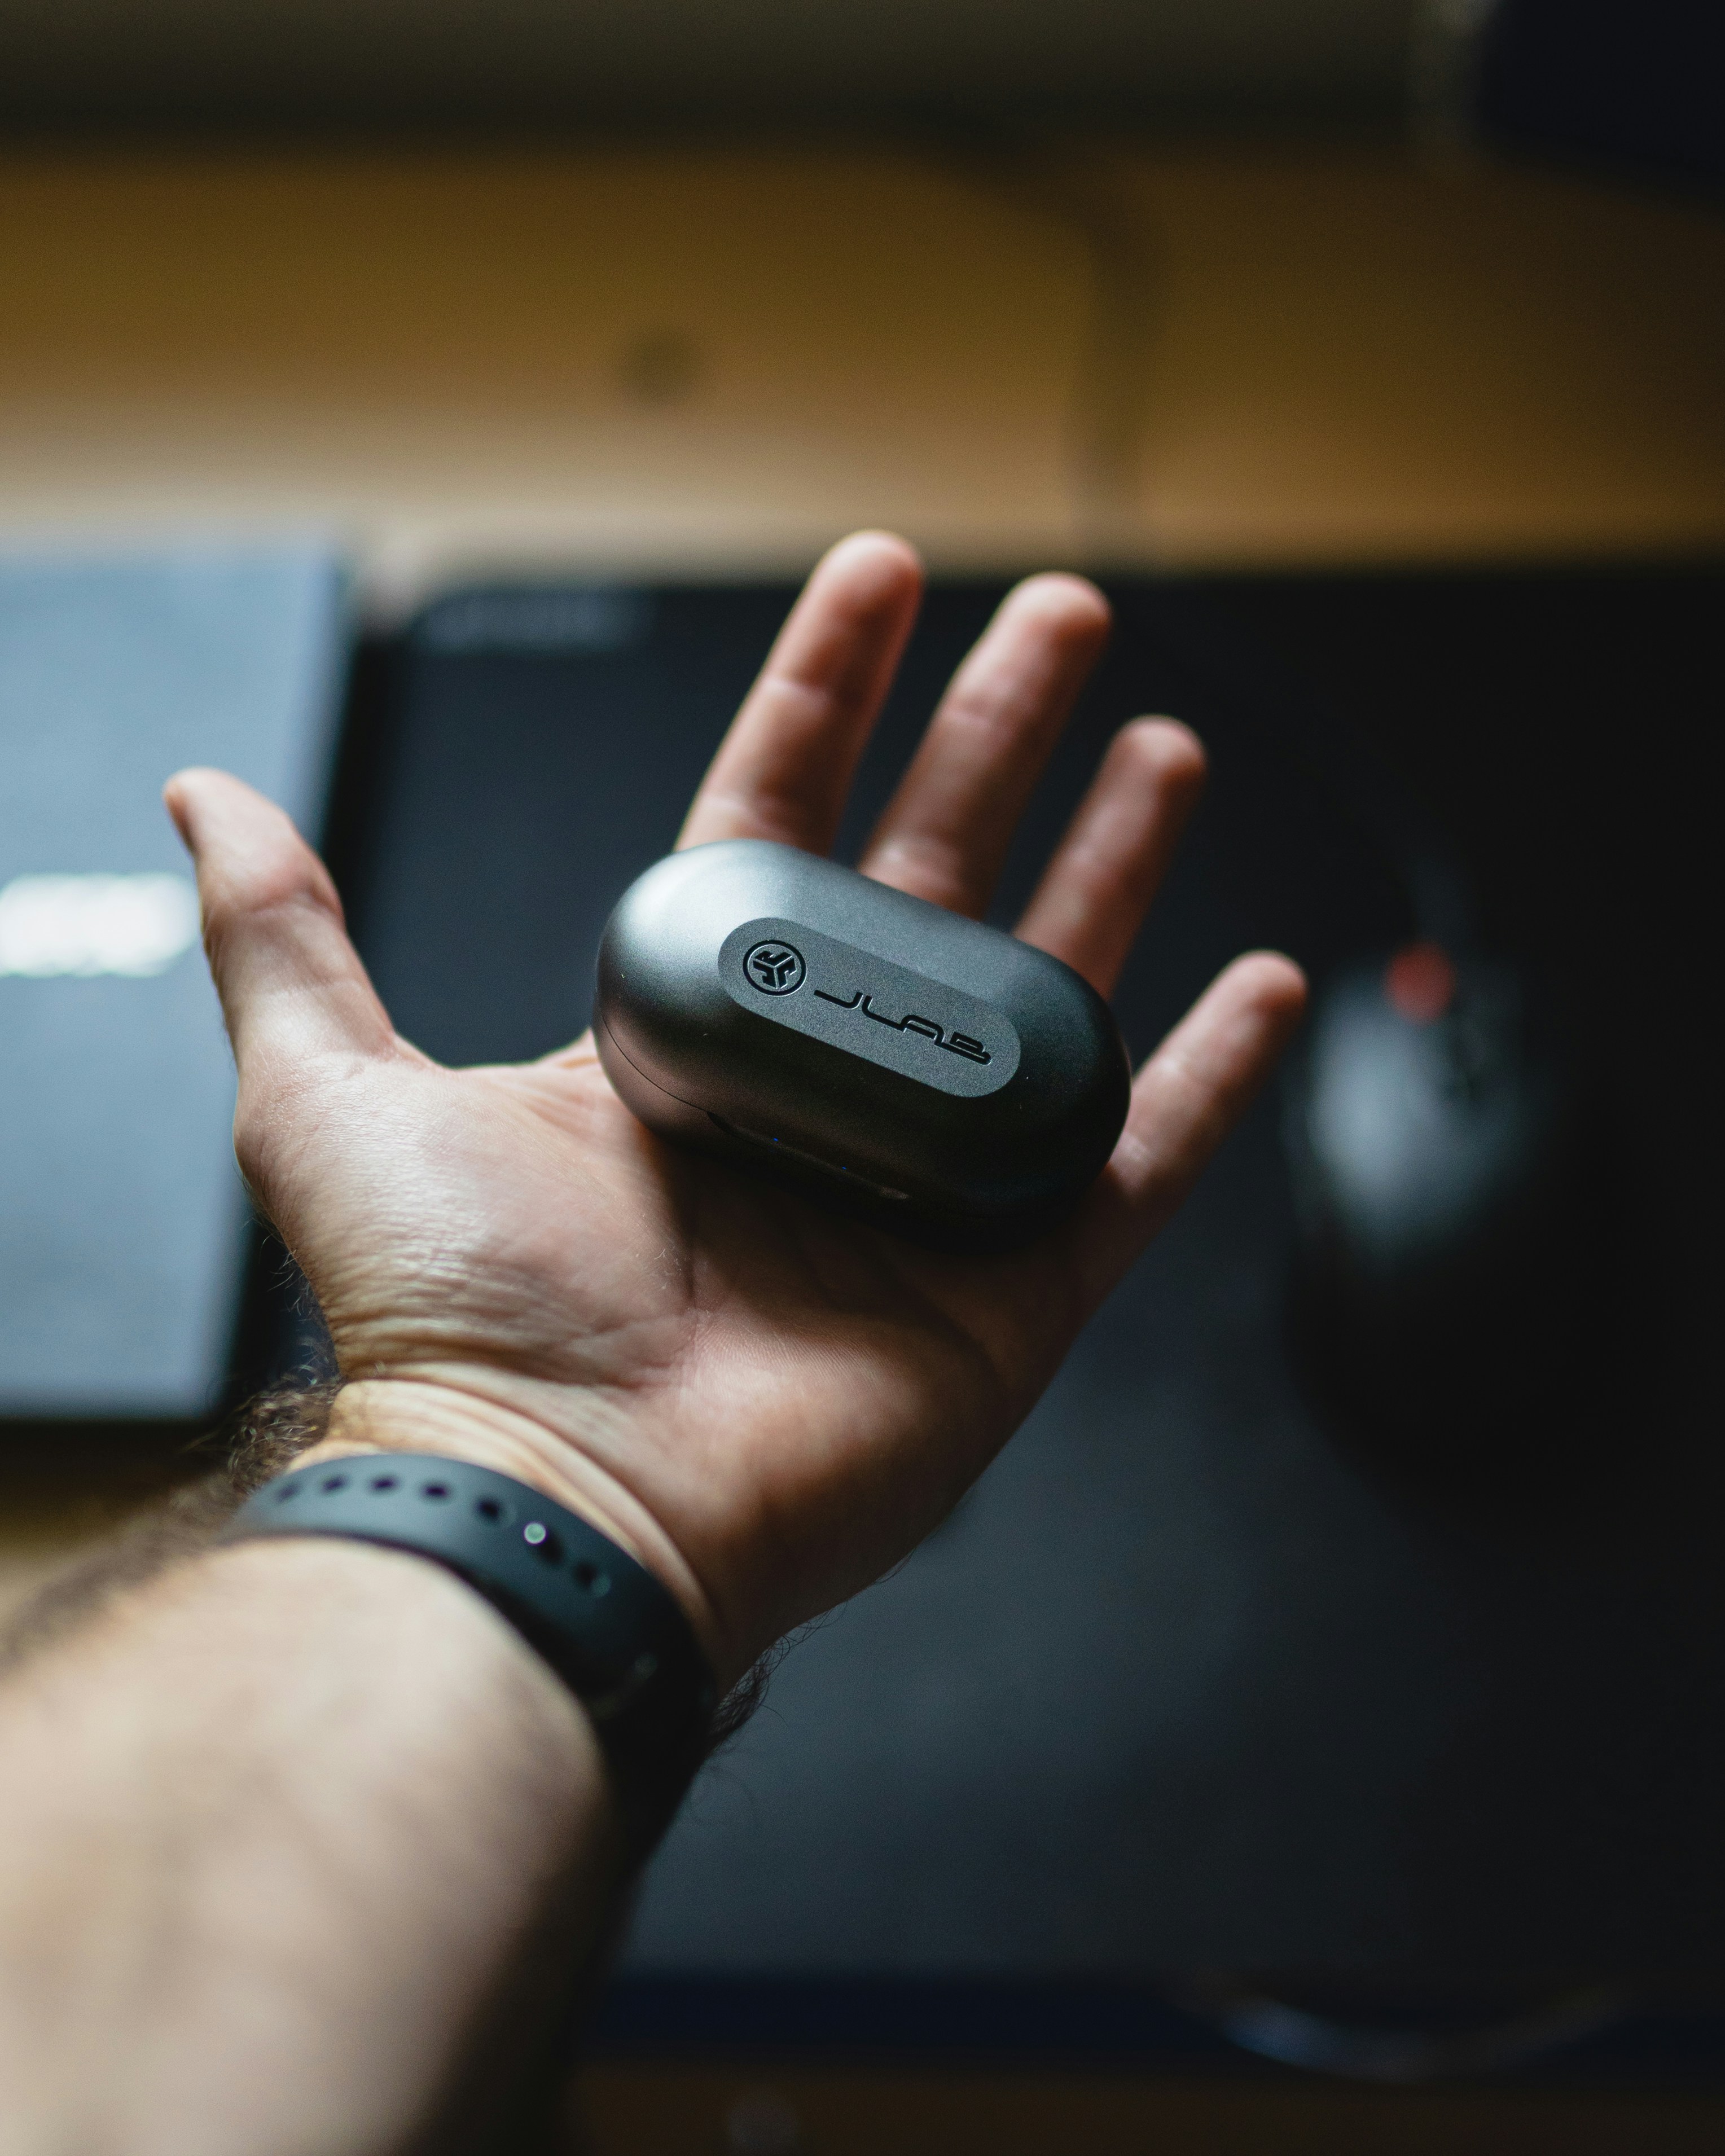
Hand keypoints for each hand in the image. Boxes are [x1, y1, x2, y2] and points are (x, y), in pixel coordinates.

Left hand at [167, 534, 1304, 1685]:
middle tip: (1065, 620)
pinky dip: (1207, 1081)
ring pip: (1039, 991)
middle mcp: (811, 1094)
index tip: (879, 579)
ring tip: (1163, 748)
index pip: (776, 816)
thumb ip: (283, 935)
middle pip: (934, 873)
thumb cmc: (452, 1324)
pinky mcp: (1012, 1287)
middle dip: (1002, 738)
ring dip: (1113, 866)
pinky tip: (1261, 986)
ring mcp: (919, 1186)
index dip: (830, 692)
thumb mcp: (330, 1092)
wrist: (555, 1503)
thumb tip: (207, 799)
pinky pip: (1137, 1165)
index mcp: (686, 1037)